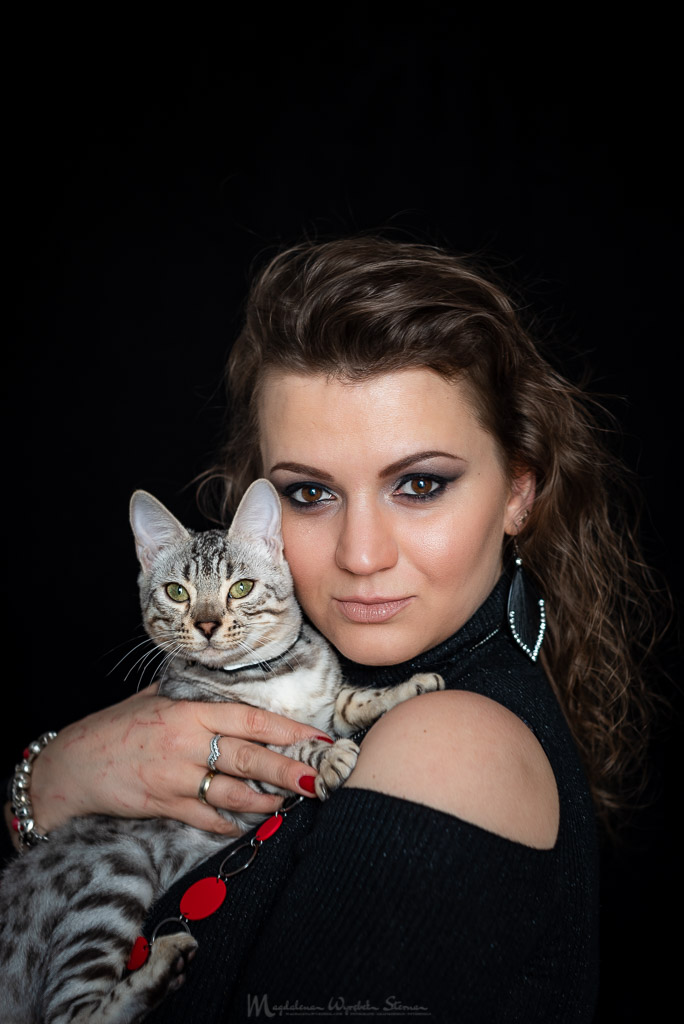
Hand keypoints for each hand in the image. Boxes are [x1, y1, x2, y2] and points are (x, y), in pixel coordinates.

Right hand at [26, 685, 329, 836]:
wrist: (71, 765)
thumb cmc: (114, 728)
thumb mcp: (154, 700)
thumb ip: (191, 695)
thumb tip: (227, 685)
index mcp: (188, 712)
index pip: (249, 718)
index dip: (287, 729)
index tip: (316, 736)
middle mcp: (186, 744)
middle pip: (250, 758)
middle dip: (290, 769)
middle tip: (321, 776)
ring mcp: (176, 778)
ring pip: (234, 792)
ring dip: (267, 800)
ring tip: (293, 799)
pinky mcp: (164, 806)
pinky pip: (207, 817)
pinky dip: (231, 822)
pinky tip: (249, 824)